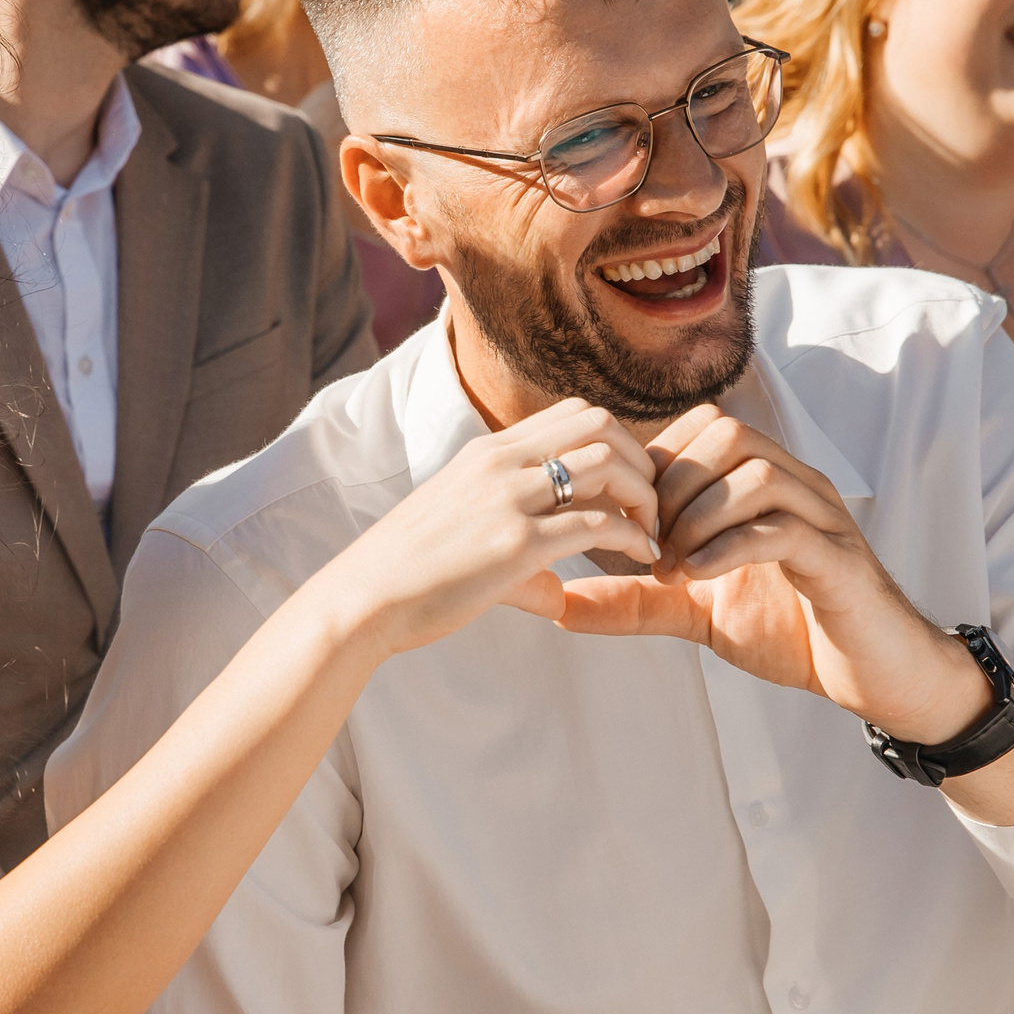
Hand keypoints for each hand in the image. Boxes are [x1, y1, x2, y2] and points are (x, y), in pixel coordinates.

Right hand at [312, 397, 662, 656]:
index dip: (618, 442)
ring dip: (643, 494)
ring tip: (651, 531)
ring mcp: (507, 499)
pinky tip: (643, 558)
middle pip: (599, 424)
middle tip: (651, 505)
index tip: (630, 484)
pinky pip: (597, 524)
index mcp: (487, 451)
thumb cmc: (407, 575)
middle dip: (639, 459)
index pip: (574, 414)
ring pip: (605, 463)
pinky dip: (633, 537)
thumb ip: (516, 553)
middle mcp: (500, 462)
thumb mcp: (460, 534)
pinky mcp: (514, 543)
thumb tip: (558, 595)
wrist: (362, 599)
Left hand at [556, 406, 989, 742]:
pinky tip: (699, 577)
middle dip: (672, 485)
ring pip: (756, 470)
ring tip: (674, 567)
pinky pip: (784, 529)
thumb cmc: (792, 631)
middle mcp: (797, 485)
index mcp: (762, 483)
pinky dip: (730, 546)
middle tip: (649, 544)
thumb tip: (560, 605)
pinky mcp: (840, 561)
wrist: (873, 676)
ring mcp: (823, 518)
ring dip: (700, 515)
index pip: (700, 427)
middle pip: (726, 431)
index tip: (628, 522)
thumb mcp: (697, 614)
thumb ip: (635, 601)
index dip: (653, 466)